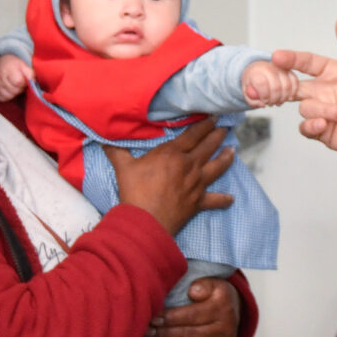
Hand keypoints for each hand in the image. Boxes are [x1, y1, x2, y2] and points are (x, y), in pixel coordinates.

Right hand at [0, 53, 31, 102]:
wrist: (0, 65)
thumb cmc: (14, 66)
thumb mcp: (24, 65)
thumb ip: (30, 73)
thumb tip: (32, 82)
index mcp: (8, 69)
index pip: (18, 82)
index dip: (24, 83)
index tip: (24, 80)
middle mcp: (0, 78)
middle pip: (15, 90)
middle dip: (20, 88)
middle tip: (20, 83)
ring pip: (9, 96)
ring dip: (15, 93)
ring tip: (15, 86)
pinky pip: (4, 99)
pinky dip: (8, 96)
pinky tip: (10, 90)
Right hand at [109, 120, 234, 235]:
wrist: (145, 220)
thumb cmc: (135, 192)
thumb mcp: (123, 167)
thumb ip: (116, 151)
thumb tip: (103, 139)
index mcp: (173, 154)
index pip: (193, 134)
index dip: (205, 124)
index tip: (214, 116)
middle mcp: (189, 166)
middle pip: (208, 147)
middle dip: (218, 135)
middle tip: (226, 126)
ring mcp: (196, 184)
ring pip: (217, 168)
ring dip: (226, 158)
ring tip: (233, 151)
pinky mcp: (198, 202)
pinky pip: (214, 200)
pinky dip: (223, 200)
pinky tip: (231, 199)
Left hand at [151, 276, 242, 336]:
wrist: (234, 311)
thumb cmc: (215, 297)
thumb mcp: (214, 283)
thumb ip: (203, 284)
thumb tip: (192, 293)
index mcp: (222, 309)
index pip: (191, 315)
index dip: (170, 317)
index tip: (154, 317)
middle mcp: (224, 331)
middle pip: (189, 335)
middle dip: (165, 333)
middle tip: (147, 331)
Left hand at [242, 59, 301, 106]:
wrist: (259, 71)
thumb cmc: (253, 82)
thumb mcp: (247, 92)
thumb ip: (252, 100)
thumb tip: (262, 104)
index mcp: (256, 71)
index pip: (262, 83)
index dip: (264, 96)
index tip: (264, 101)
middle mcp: (270, 67)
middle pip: (276, 87)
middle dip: (274, 100)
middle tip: (270, 103)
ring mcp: (281, 68)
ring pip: (287, 86)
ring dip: (283, 98)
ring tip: (277, 101)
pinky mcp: (291, 71)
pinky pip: (295, 83)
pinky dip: (292, 93)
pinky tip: (287, 98)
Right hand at [275, 19, 336, 158]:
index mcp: (334, 73)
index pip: (307, 62)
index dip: (291, 58)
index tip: (278, 56)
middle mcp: (325, 91)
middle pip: (294, 85)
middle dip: (285, 84)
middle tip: (284, 85)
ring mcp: (323, 111)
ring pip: (304, 107)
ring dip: (323, 110)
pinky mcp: (323, 131)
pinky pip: (305, 127)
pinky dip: (312, 126)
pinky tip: (325, 124)